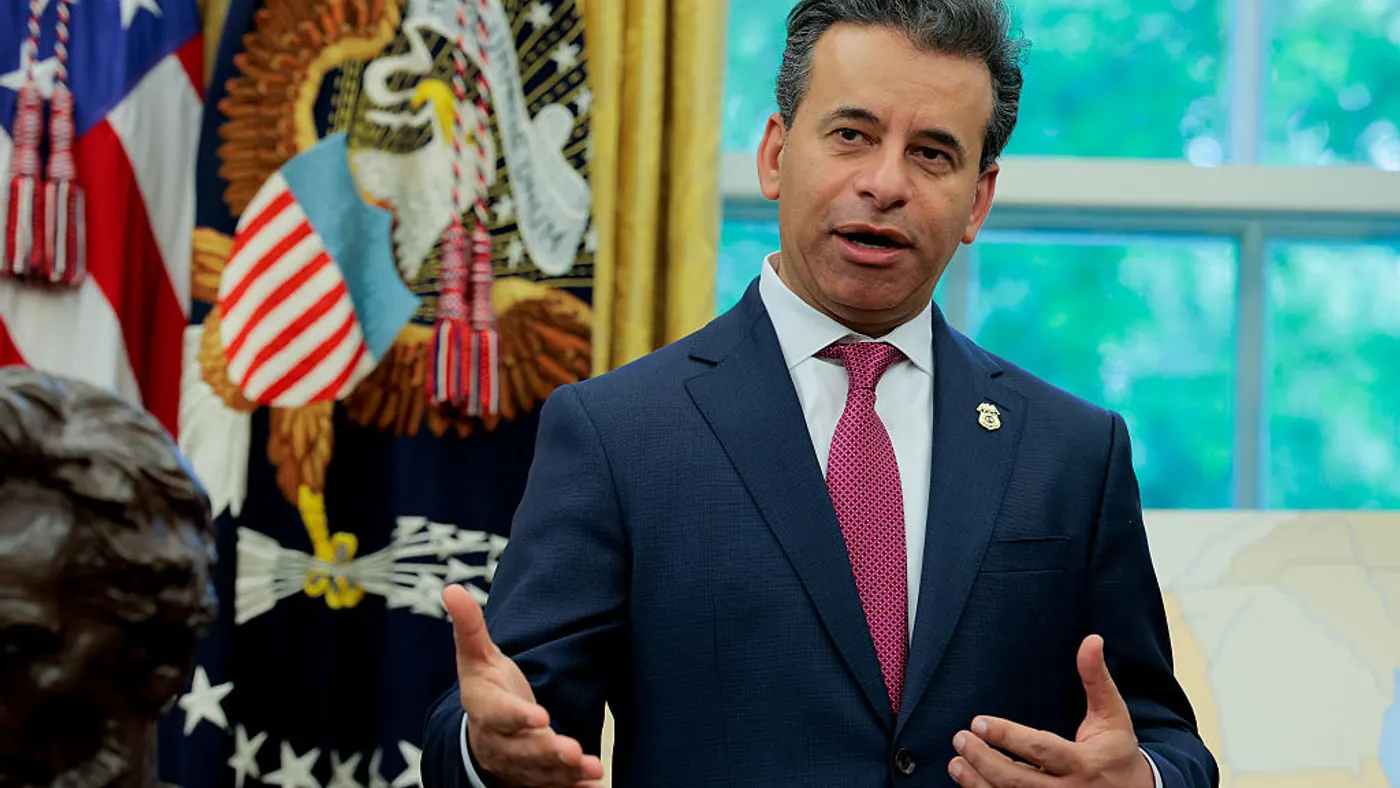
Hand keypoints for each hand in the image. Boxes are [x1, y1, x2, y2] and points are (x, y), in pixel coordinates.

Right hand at [443, 584, 605, 787]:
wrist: (481, 739)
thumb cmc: (486, 691)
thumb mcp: (475, 658)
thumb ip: (470, 627)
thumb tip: (452, 588)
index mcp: (487, 710)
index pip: (501, 715)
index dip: (518, 717)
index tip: (540, 716)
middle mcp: (504, 743)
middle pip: (525, 750)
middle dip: (548, 751)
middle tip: (572, 751)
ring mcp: (522, 764)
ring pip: (543, 772)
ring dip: (567, 773)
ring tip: (592, 769)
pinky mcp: (539, 778)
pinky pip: (556, 787)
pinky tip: (595, 787)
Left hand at [948, 634, 1154, 787]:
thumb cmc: (1118, 752)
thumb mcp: (1113, 714)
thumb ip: (1096, 678)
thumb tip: (1091, 640)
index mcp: (1084, 763)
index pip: (1041, 750)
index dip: (1008, 736)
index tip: (978, 722)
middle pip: (1019, 781)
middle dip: (985, 761)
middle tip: (961, 738)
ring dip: (978, 782)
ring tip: (956, 762)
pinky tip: (969, 780)